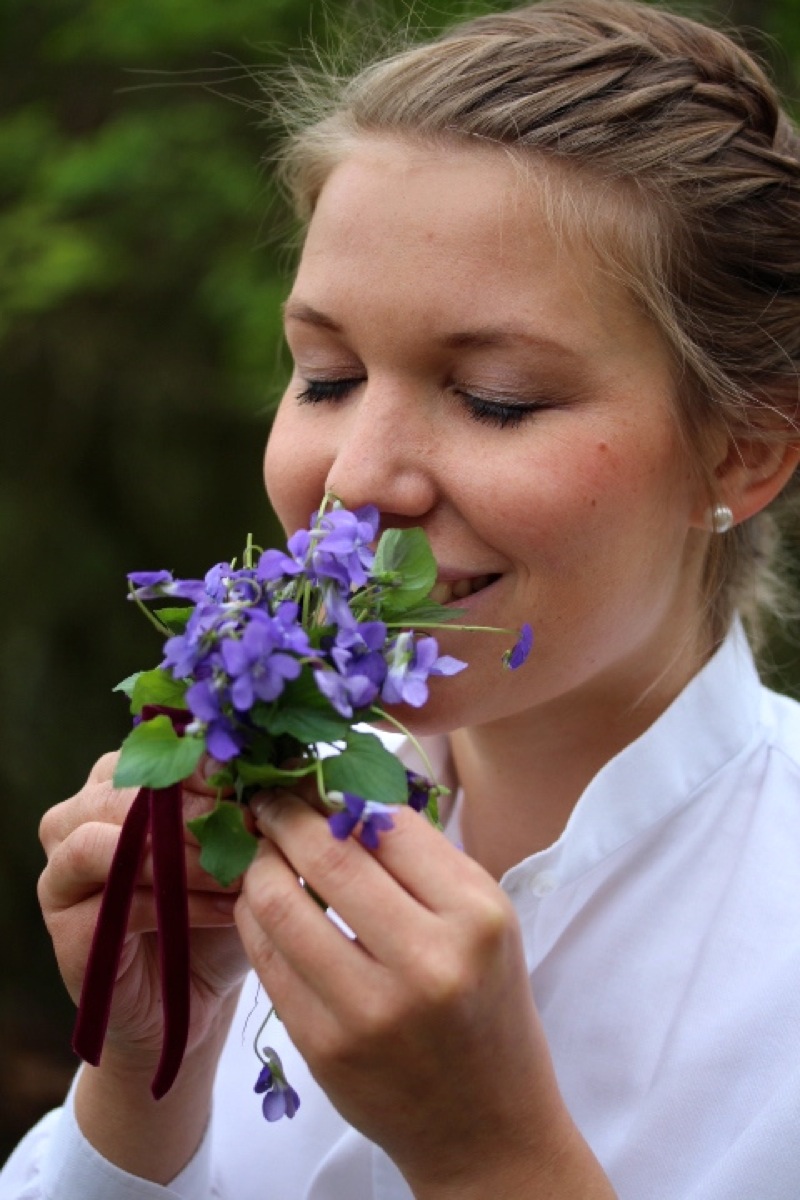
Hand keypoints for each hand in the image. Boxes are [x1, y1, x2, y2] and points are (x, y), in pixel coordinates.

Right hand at [38, 752, 249, 1071]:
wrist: (194, 999)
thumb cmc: (222, 911)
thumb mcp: (247, 849)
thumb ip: (259, 801)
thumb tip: (292, 759)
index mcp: (121, 781)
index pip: (155, 749)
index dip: (206, 764)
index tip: (256, 783)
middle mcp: (80, 813)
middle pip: (127, 787)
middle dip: (197, 809)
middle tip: (250, 830)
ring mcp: (63, 866)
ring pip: (110, 836)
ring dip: (184, 854)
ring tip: (240, 873)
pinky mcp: (64, 921)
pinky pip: (114, 896)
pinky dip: (175, 901)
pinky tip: (225, 910)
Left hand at [236, 788, 612, 1197]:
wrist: (485, 1126)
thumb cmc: (487, 1006)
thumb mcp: (484, 920)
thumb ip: (422, 859)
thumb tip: (343, 790)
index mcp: (477, 915)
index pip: (388, 822)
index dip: (337, 789)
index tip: (310, 777)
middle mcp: (428, 961)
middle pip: (326, 855)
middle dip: (282, 814)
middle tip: (265, 800)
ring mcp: (370, 1011)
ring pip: (278, 904)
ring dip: (257, 865)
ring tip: (260, 852)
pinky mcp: (324, 1048)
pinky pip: (266, 960)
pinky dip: (253, 920)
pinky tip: (260, 906)